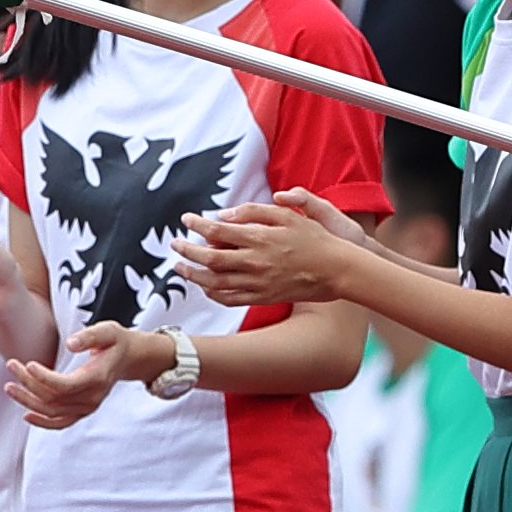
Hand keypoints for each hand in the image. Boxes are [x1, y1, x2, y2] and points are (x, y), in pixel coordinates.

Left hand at [7, 323, 138, 428]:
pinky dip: (43, 422)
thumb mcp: (108, 331)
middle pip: (54, 398)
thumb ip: (90, 336)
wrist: (128, 358)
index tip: (28, 364)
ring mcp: (87, 408)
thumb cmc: (115, 342)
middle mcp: (92, 398)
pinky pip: (61, 423)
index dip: (43, 378)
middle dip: (29, 384)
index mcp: (97, 378)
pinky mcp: (82, 411)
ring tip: (9, 387)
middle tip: (11, 365)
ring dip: (28, 402)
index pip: (65, 385)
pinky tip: (26, 415)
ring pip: (52, 412)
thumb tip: (70, 344)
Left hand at [182, 192, 364, 310]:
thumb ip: (254, 212)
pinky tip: (205, 286)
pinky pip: (231, 299)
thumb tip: (225, 215)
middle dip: (188, 251)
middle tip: (175, 244)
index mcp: (260, 238)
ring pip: (216, 283)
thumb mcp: (287, 215)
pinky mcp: (263, 298)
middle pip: (210, 259)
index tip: (186, 219)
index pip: (218, 231)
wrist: (336, 269)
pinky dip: (213, 293)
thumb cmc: (314, 238)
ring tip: (180, 268)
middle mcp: (255, 262)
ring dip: (194, 275)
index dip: (197, 225)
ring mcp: (258, 283)